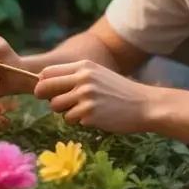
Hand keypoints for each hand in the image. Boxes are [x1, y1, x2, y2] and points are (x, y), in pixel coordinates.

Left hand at [34, 60, 153, 133]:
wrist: (145, 105)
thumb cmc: (119, 92)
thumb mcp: (98, 75)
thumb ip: (75, 76)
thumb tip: (44, 84)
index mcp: (84, 66)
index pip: (47, 72)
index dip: (43, 83)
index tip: (48, 91)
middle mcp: (82, 79)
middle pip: (45, 88)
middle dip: (48, 98)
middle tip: (59, 103)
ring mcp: (86, 97)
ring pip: (56, 106)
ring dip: (65, 111)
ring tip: (83, 110)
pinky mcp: (89, 114)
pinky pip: (71, 120)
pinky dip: (79, 121)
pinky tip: (96, 117)